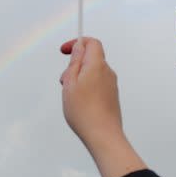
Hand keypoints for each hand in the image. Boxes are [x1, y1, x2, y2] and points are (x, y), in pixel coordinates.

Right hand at [60, 37, 145, 176]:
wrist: (103, 134)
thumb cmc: (84, 111)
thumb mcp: (70, 82)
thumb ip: (74, 62)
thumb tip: (79, 46)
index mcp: (97, 65)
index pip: (92, 43)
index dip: (77, 42)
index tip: (64, 50)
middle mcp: (107, 72)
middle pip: (91, 57)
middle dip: (75, 64)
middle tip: (65, 80)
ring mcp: (111, 84)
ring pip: (92, 72)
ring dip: (79, 77)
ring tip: (71, 95)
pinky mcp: (111, 95)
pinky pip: (97, 83)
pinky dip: (86, 86)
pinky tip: (80, 102)